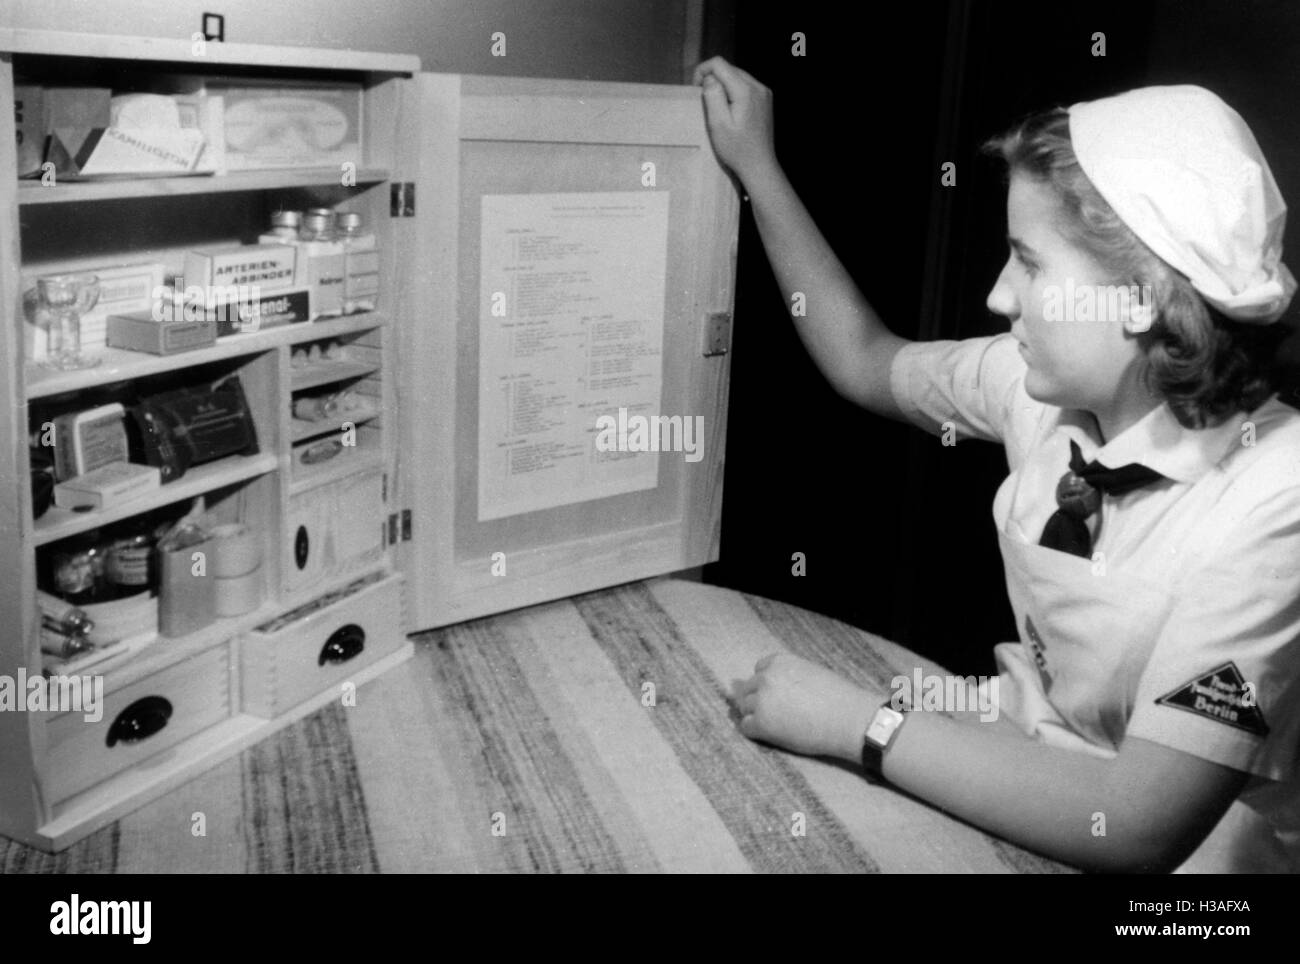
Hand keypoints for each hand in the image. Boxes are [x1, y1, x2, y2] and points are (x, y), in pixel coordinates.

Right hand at [693, 56, 777, 184]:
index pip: (719, 64)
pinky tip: (730, 110)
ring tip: (717, 107)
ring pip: (737, 76)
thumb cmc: (736, 149)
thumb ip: (713, 96)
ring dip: (723, 86)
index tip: (696, 90)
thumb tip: (709, 78)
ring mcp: (764, 93)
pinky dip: (734, 92)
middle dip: (713, 79)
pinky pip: (746, 86)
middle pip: (729, 68)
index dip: (702, 71)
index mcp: (745, 90)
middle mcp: (758, 86)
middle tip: (704, 101)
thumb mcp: (718, 124)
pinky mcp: (765, 100)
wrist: (759, 165)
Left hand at [733, 652, 877, 760]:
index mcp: (779, 662)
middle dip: (760, 700)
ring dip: (757, 716)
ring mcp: (762, 700)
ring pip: (745, 708)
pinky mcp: (761, 723)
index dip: (769, 685)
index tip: (781, 696)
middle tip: (779, 714)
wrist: (849, 720)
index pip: (759, 670)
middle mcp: (766, 677)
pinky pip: (746, 727)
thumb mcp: (811, 672)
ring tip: (778, 726)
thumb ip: (789, 675)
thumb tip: (773, 683)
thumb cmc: (837, 698)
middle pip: (749, 689)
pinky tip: (774, 735)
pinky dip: (756, 732)